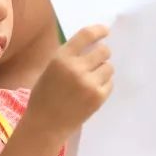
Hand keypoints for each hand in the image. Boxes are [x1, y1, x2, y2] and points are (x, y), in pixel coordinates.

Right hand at [24, 25, 113, 140]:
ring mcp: (89, 83)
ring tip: (91, 79)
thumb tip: (91, 43)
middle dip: (103, 53)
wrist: (45, 125)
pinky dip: (104, 85)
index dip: (99, 30)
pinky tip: (91, 92)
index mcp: (61, 58)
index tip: (105, 31)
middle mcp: (77, 68)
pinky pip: (110, 83)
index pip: (86, 35)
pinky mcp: (98, 97)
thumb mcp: (50, 69)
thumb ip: (69, 56)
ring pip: (109, 67)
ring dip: (103, 70)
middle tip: (98, 60)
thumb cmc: (44, 95)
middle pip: (104, 50)